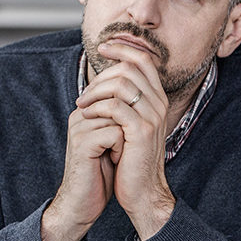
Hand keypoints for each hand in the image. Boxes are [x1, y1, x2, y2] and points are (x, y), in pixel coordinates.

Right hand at [42, 105, 123, 240]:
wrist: (83, 202)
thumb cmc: (101, 173)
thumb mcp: (113, 140)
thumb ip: (120, 118)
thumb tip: (143, 101)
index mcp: (86, 111)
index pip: (117, 97)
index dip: (129, 120)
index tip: (122, 141)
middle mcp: (80, 115)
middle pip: (120, 106)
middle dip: (128, 129)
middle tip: (119, 149)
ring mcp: (79, 128)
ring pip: (119, 119)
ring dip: (126, 140)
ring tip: (114, 156)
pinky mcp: (83, 142)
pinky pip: (115, 134)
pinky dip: (120, 149)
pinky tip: (113, 161)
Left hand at [77, 41, 174, 240]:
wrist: (143, 191)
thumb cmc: (132, 160)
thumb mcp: (130, 126)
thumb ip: (125, 103)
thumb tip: (106, 81)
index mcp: (157, 99)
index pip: (143, 60)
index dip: (122, 49)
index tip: (102, 48)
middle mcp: (158, 103)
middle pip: (130, 67)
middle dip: (102, 74)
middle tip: (84, 93)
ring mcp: (152, 116)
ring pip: (121, 83)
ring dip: (95, 91)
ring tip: (82, 105)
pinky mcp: (141, 131)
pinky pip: (115, 106)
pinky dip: (96, 107)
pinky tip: (86, 116)